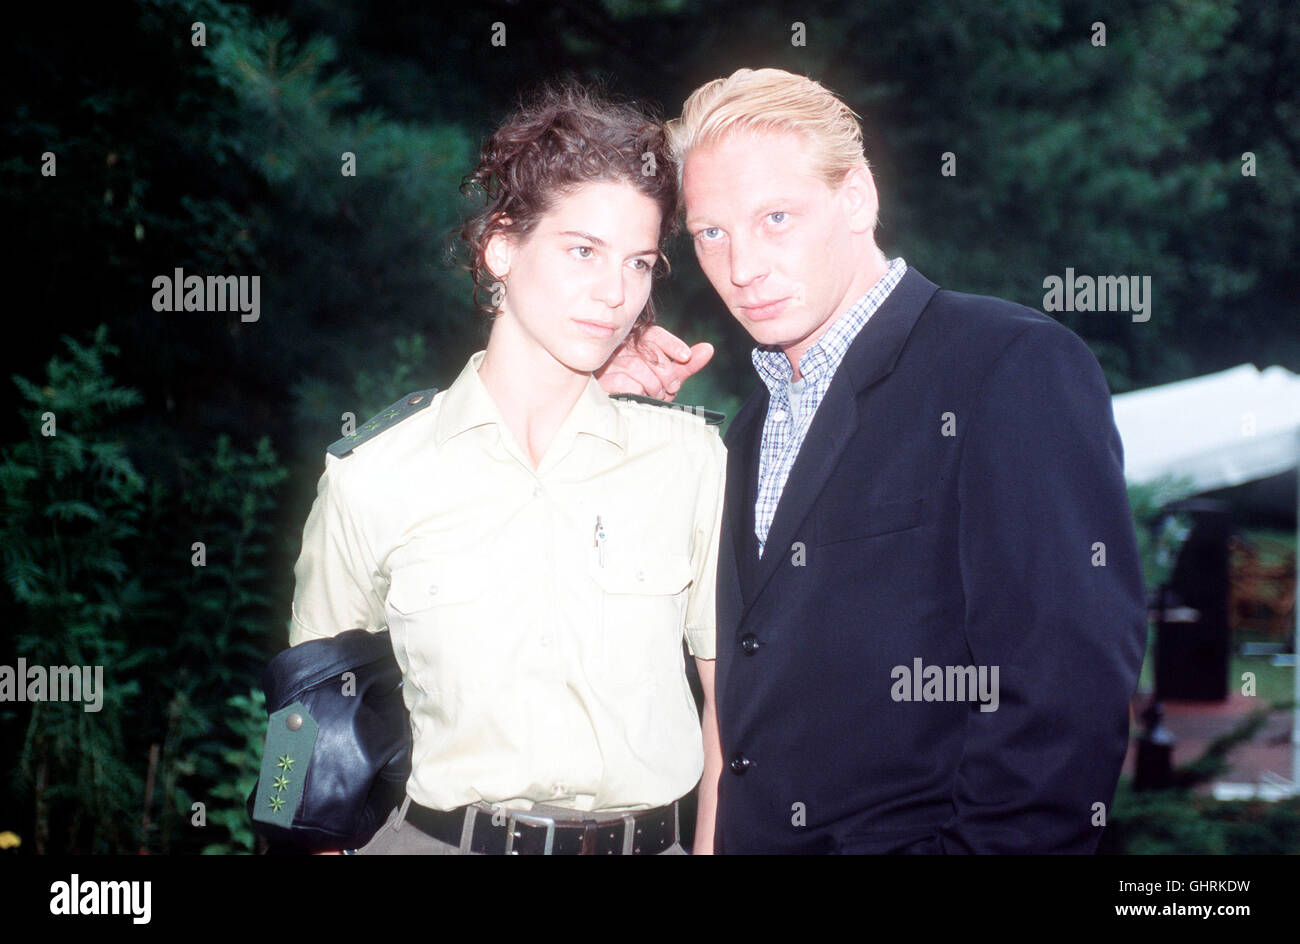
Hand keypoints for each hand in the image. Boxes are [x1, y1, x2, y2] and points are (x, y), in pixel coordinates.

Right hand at [596, 325, 713, 400]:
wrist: (624, 414)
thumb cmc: (646, 392)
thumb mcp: (670, 378)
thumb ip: (687, 365)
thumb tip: (709, 348)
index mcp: (636, 344)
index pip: (653, 334)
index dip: (671, 343)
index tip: (686, 357)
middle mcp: (621, 349)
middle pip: (648, 351)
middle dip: (666, 372)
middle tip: (671, 388)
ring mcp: (610, 364)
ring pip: (638, 368)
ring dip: (653, 386)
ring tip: (656, 396)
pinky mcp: (603, 380)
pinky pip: (626, 382)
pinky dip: (639, 392)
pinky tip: (641, 398)